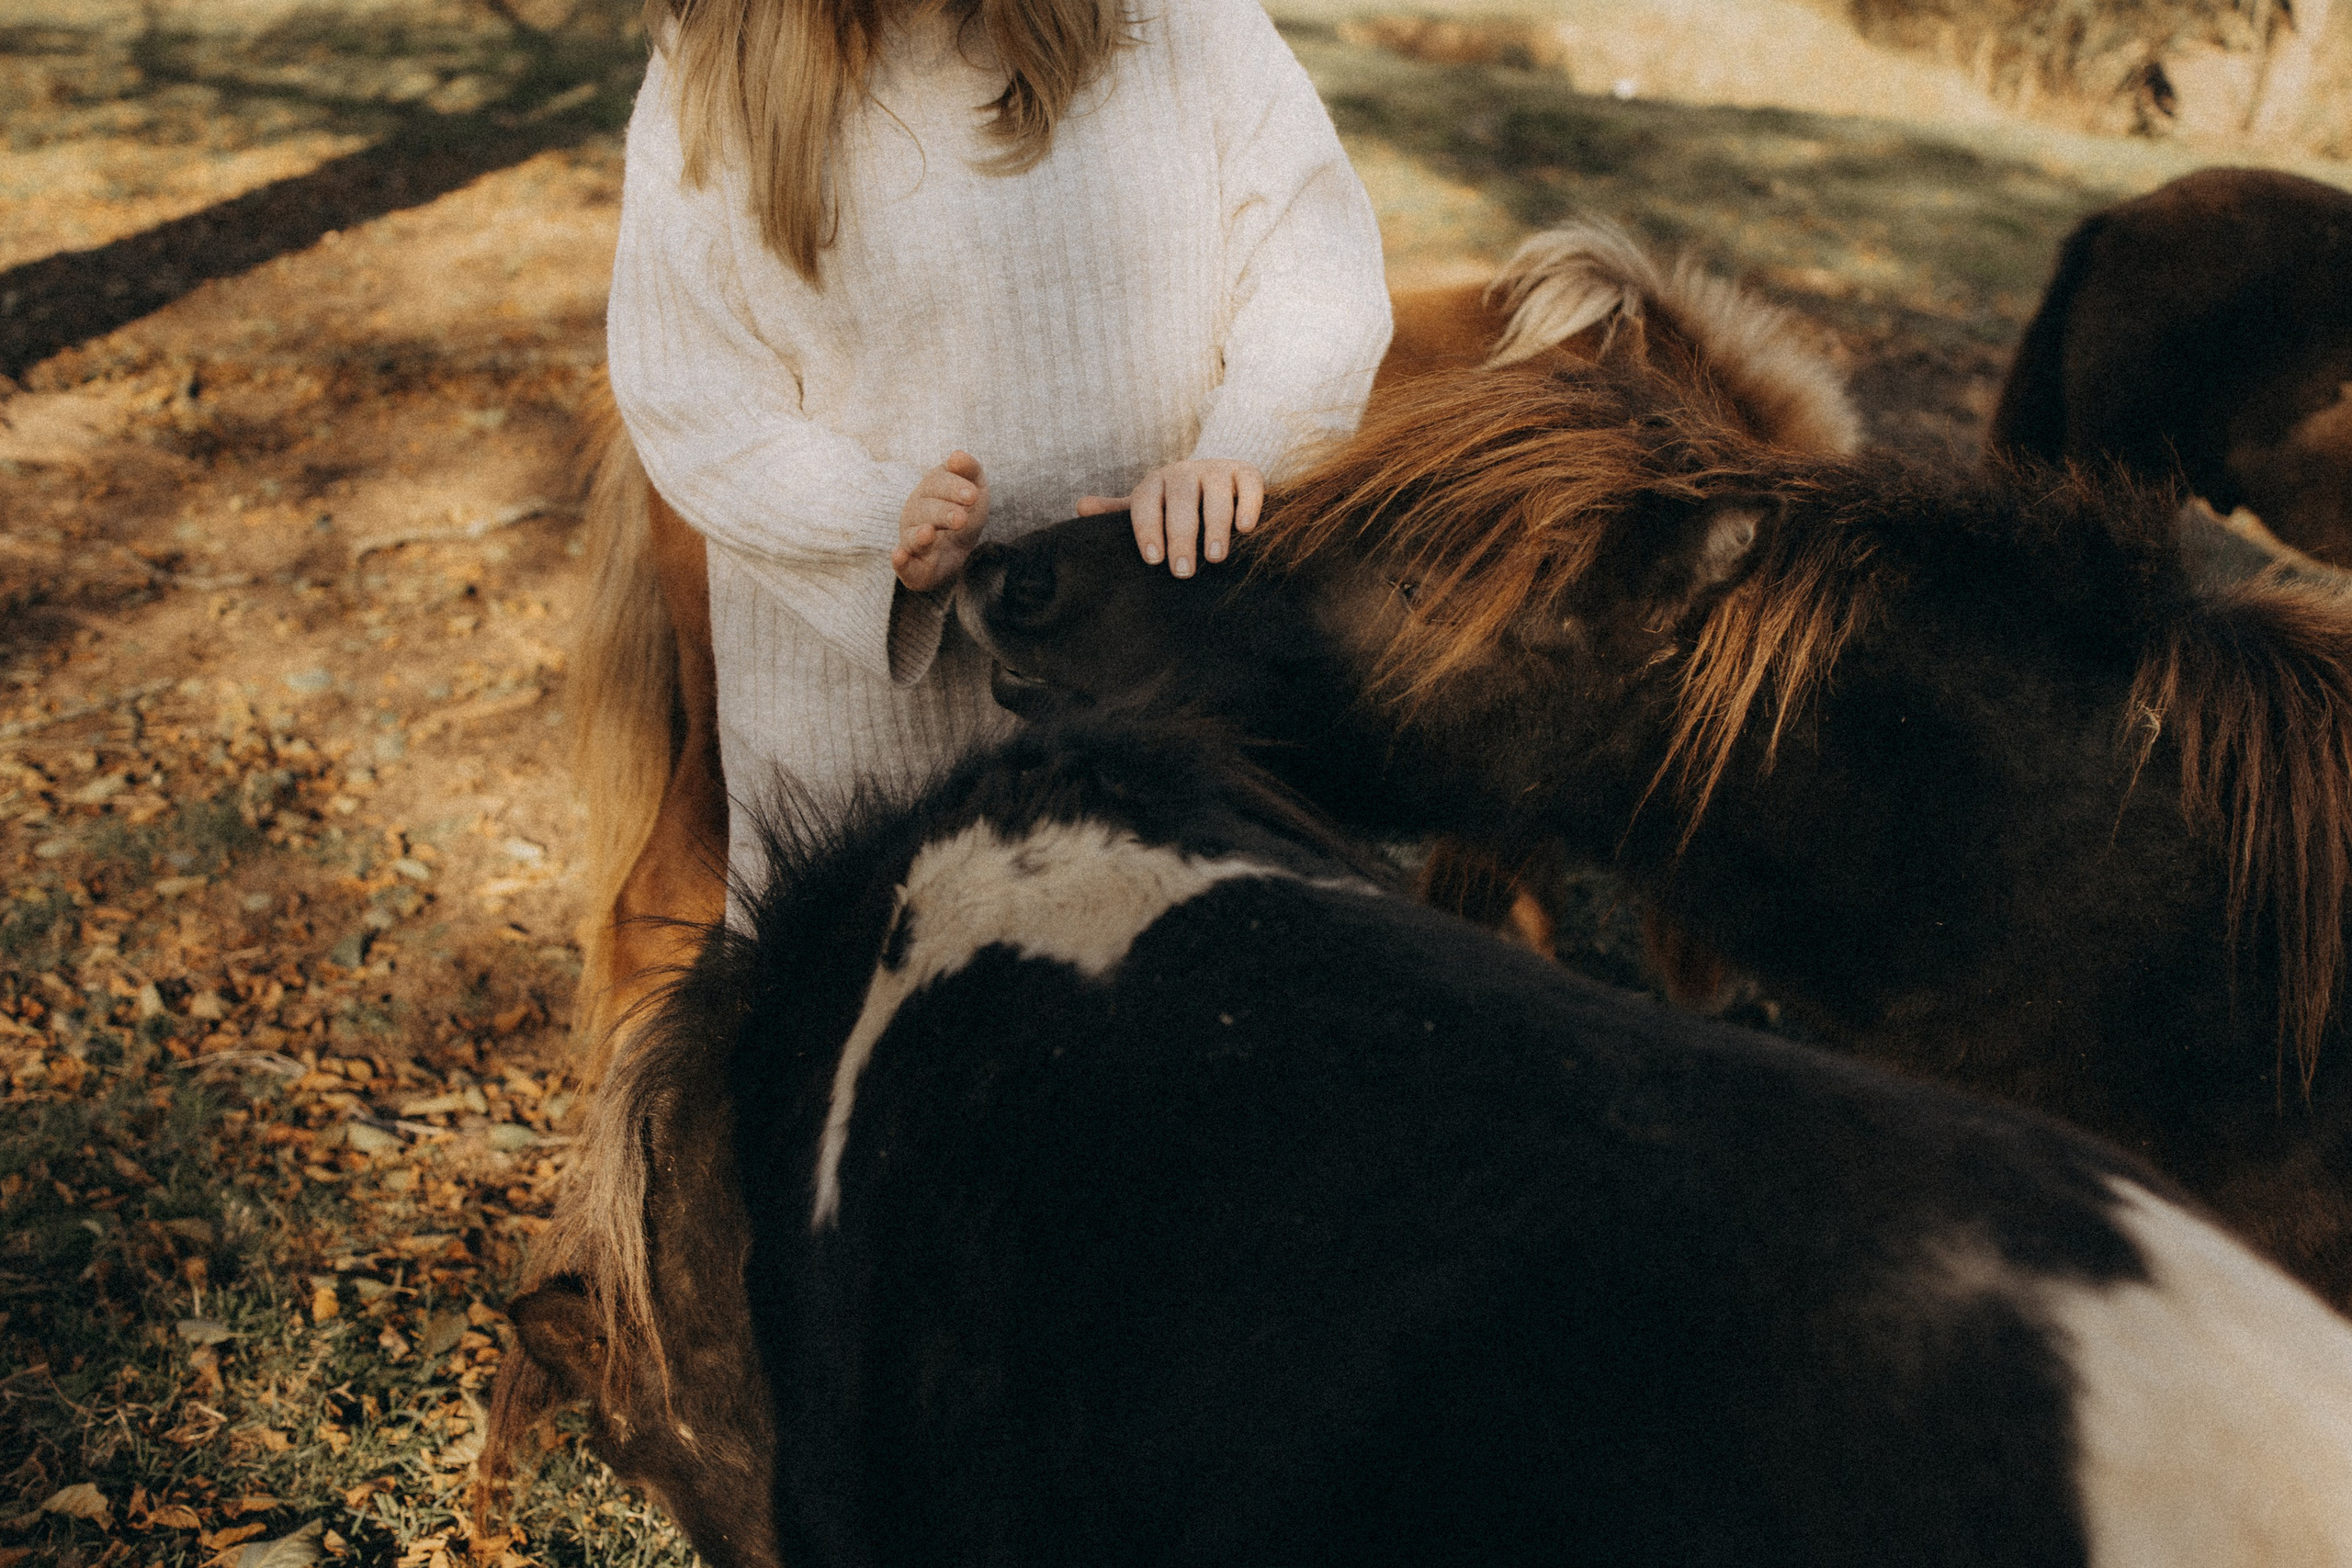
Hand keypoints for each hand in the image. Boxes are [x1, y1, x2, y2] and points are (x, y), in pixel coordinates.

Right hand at [894, 451, 987, 592]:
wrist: (960, 547)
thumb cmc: (964, 511)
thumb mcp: (974, 488)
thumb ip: (969, 470)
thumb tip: (958, 456)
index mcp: (930, 491)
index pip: (937, 484)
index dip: (954, 488)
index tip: (973, 496)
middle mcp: (915, 514)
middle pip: (926, 511)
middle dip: (944, 513)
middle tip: (962, 519)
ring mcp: (911, 540)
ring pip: (912, 537)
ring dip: (920, 536)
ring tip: (928, 533)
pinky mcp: (913, 567)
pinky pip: (904, 565)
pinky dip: (900, 561)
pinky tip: (899, 556)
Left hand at [1076, 458, 1264, 577]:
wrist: (1215, 476)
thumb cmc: (1173, 505)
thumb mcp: (1147, 506)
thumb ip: (1118, 512)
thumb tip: (1081, 507)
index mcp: (1155, 482)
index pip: (1146, 502)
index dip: (1148, 529)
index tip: (1153, 560)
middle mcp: (1184, 472)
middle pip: (1181, 500)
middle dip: (1181, 536)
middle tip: (1183, 572)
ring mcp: (1216, 470)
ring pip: (1215, 495)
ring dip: (1216, 526)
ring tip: (1215, 557)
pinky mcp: (1246, 472)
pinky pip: (1248, 485)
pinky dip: (1248, 505)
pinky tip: (1246, 528)